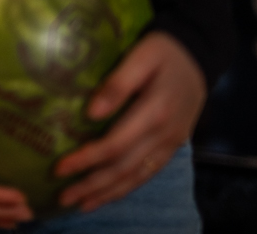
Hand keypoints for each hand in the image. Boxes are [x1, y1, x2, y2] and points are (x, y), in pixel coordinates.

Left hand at [55, 32, 204, 211]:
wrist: (198, 54)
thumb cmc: (162, 51)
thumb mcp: (141, 55)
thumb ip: (118, 83)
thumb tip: (91, 113)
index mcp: (155, 112)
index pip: (116, 144)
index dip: (87, 159)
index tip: (59, 167)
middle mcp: (164, 134)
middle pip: (124, 168)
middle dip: (92, 185)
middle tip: (63, 198)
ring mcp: (170, 143)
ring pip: (137, 176)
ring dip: (108, 193)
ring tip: (80, 204)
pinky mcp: (172, 146)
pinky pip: (148, 173)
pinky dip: (127, 187)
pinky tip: (108, 194)